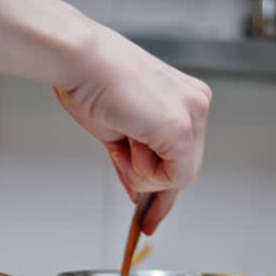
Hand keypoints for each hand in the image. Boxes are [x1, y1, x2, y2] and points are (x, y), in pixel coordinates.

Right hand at [52, 26, 210, 233]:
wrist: (79, 59)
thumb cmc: (89, 81)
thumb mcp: (117, 129)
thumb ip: (133, 161)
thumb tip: (136, 192)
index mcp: (183, 98)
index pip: (183, 155)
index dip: (162, 186)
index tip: (149, 216)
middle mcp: (196, 104)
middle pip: (183, 169)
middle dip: (149, 178)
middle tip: (120, 154)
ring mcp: (193, 115)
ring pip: (177, 177)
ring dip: (140, 170)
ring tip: (120, 133)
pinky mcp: (181, 129)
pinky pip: (173, 178)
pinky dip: (143, 172)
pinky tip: (126, 140)